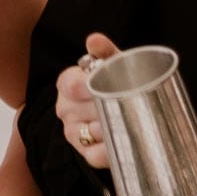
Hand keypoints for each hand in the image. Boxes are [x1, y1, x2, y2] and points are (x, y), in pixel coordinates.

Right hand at [55, 32, 118, 169]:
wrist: (130, 106)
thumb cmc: (119, 81)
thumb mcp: (114, 63)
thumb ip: (104, 51)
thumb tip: (93, 40)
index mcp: (67, 83)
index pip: (70, 84)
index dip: (86, 86)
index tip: (105, 85)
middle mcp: (65, 109)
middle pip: (80, 111)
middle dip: (104, 107)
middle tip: (127, 103)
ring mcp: (73, 133)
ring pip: (90, 133)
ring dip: (110, 129)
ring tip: (130, 123)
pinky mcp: (86, 153)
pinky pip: (95, 155)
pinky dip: (110, 152)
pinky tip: (124, 145)